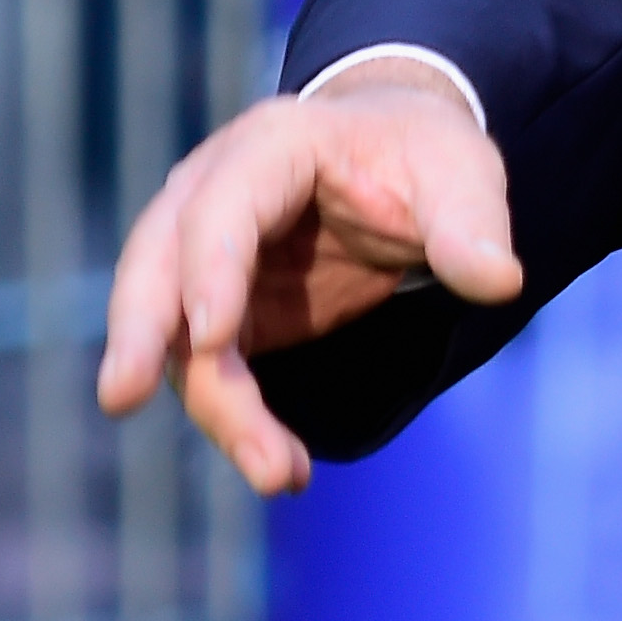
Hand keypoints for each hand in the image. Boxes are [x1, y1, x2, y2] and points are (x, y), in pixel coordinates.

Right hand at [94, 60, 521, 494]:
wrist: (397, 160)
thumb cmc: (422, 156)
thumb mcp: (462, 174)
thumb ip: (471, 226)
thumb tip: (499, 279)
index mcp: (272, 146)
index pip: (223, 204)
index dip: (211, 266)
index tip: (213, 335)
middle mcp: (213, 195)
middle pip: (157, 265)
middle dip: (141, 333)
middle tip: (121, 399)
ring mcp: (204, 258)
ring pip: (180, 337)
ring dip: (218, 409)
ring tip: (277, 473)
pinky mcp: (219, 311)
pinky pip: (210, 372)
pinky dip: (238, 421)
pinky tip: (283, 469)